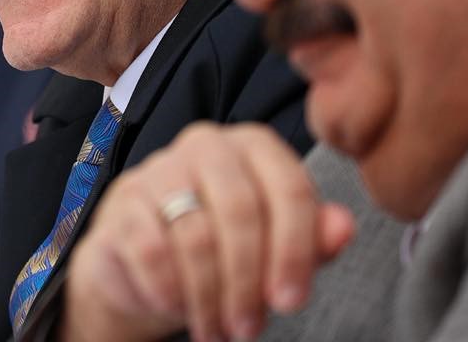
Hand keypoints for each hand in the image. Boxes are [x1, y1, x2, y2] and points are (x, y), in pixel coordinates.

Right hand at [62, 124, 355, 341]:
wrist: (144, 260)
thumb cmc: (223, 246)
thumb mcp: (275, 245)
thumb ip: (313, 236)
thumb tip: (343, 226)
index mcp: (254, 146)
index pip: (289, 187)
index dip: (295, 250)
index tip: (292, 301)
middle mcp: (206, 144)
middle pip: (241, 210)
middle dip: (249, 280)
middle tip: (251, 329)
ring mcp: (159, 168)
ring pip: (196, 236)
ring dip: (210, 296)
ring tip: (219, 331)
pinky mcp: (123, 200)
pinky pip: (151, 248)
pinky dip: (170, 288)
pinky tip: (178, 308)